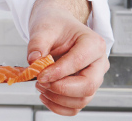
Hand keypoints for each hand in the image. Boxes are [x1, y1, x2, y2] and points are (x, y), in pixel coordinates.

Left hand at [27, 0, 108, 115]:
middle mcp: (98, 63)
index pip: (78, 62)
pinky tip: (45, 95)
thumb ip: (38, 43)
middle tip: (40, 82)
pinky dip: (59, 106)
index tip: (40, 75)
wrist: (57, 25)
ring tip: (40, 86)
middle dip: (61, 89)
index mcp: (94, 43)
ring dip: (58, 98)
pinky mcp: (85, 89)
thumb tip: (33, 61)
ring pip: (82, 100)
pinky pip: (76, 106)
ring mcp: (94, 78)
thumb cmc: (55, 24)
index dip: (58, 72)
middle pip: (87, 85)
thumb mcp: (44, 27)